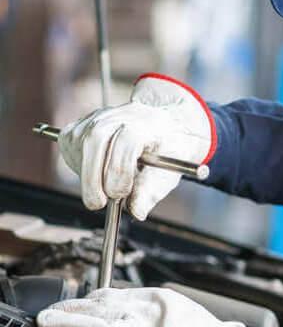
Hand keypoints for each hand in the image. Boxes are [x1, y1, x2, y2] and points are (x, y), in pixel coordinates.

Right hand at [58, 73, 215, 219]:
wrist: (164, 131)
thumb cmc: (167, 151)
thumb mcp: (168, 173)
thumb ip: (151, 192)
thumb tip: (136, 211)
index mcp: (149, 123)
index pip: (127, 140)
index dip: (120, 170)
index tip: (120, 194)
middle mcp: (123, 114)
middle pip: (96, 137)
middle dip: (92, 175)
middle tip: (98, 202)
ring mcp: (101, 115)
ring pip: (79, 140)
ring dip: (85, 171)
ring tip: (101, 187)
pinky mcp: (83, 123)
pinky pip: (69, 142)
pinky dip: (76, 163)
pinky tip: (92, 173)